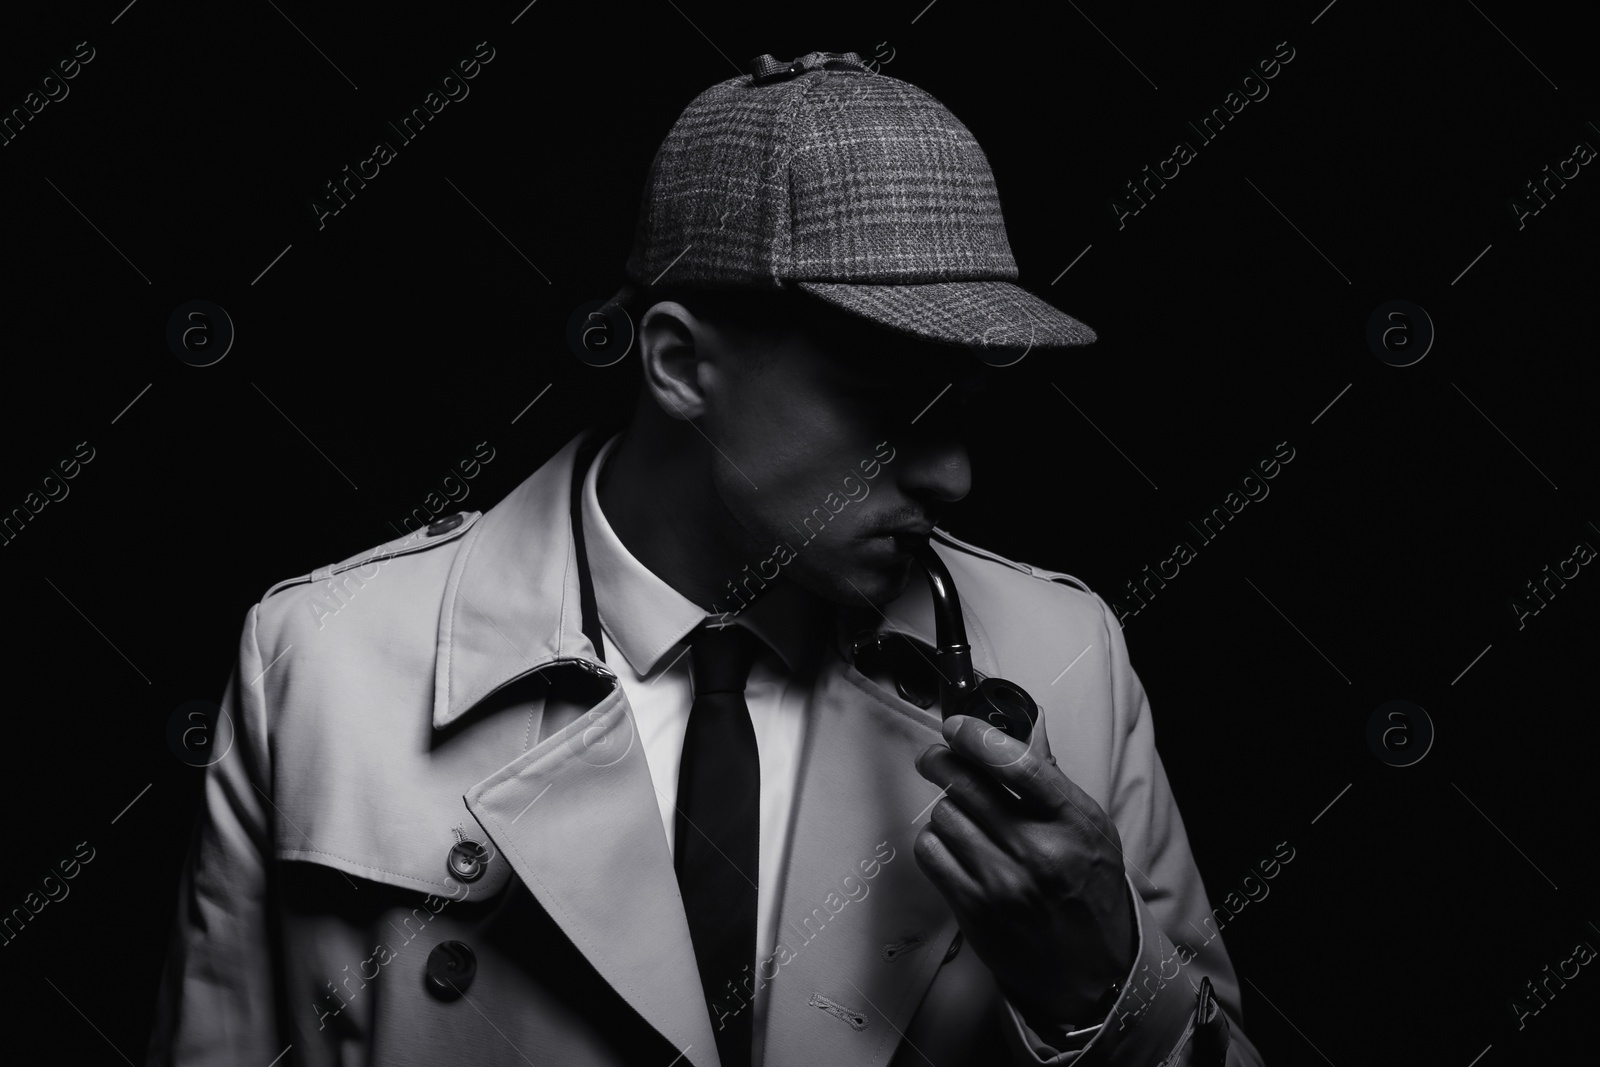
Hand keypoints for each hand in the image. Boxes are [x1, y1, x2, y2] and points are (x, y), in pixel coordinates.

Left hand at [913, 713, 1134, 1029]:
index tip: (956, 726)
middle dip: (943, 762)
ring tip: (961, 815)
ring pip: (945, 816)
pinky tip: (952, 845)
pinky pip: (931, 853)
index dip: (978, 738)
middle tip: (937, 757)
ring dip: (946, 808)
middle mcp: (1038, 852)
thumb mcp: (1091, 830)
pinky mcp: (974, 908)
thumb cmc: (1091, 892)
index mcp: (1073, 823)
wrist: (1093, 970)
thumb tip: (1025, 731)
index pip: (1017, 764)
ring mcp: (1003, 882)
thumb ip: (1054, 782)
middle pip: (968, 785)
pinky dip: (934, 841)